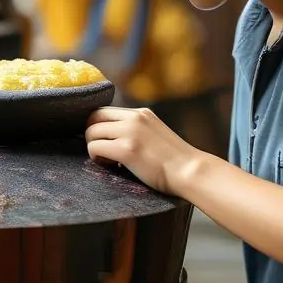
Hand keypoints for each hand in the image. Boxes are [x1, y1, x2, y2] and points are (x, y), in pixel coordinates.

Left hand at [85, 106, 199, 194]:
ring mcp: (130, 132)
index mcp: (141, 113)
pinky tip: (112, 165)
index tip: (104, 141)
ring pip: (91, 132)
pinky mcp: (127, 150)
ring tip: (110, 160)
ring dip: (94, 147)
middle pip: (93, 117)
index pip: (105, 110)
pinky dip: (97, 158)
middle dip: (92, 134)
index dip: (98, 126)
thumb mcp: (154, 133)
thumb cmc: (174, 161)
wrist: (190, 172)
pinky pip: (95, 148)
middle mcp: (134, 118)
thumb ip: (136, 129)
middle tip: (103, 151)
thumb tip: (111, 135)